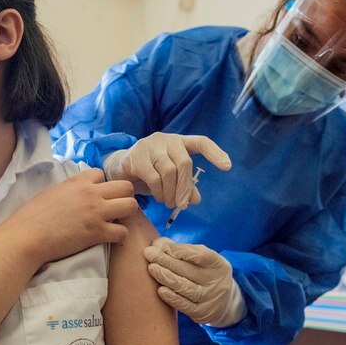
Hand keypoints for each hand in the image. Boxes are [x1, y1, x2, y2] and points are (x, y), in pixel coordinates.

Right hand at [6, 168, 137, 264]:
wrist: (28, 235)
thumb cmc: (32, 215)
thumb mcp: (52, 191)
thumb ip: (69, 189)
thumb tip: (76, 193)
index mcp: (78, 181)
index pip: (102, 174)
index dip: (101, 186)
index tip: (96, 196)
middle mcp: (91, 193)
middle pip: (126, 187)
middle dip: (123, 197)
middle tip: (115, 209)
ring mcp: (97, 212)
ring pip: (132, 206)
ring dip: (127, 215)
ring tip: (116, 222)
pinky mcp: (98, 232)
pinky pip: (123, 231)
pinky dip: (119, 236)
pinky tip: (109, 238)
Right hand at [103, 133, 230, 207]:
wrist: (118, 169)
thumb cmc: (148, 172)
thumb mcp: (169, 179)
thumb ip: (184, 187)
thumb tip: (196, 200)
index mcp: (178, 142)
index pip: (201, 142)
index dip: (215, 153)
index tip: (227, 167)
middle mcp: (165, 140)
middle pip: (184, 162)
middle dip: (185, 187)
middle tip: (181, 204)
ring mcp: (149, 146)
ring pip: (169, 171)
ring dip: (171, 192)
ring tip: (168, 203)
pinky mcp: (136, 157)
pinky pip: (154, 177)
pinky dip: (159, 192)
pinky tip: (159, 198)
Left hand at [143, 237, 245, 326]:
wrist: (222, 303)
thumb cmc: (203, 274)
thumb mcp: (201, 260)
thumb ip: (181, 250)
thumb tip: (157, 244)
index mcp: (218, 264)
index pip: (201, 255)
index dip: (182, 250)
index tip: (164, 247)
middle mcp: (216, 281)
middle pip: (189, 270)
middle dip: (166, 260)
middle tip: (148, 253)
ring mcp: (209, 299)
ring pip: (185, 287)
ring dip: (165, 277)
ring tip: (151, 268)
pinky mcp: (201, 313)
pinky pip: (184, 305)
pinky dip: (171, 297)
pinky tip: (160, 289)